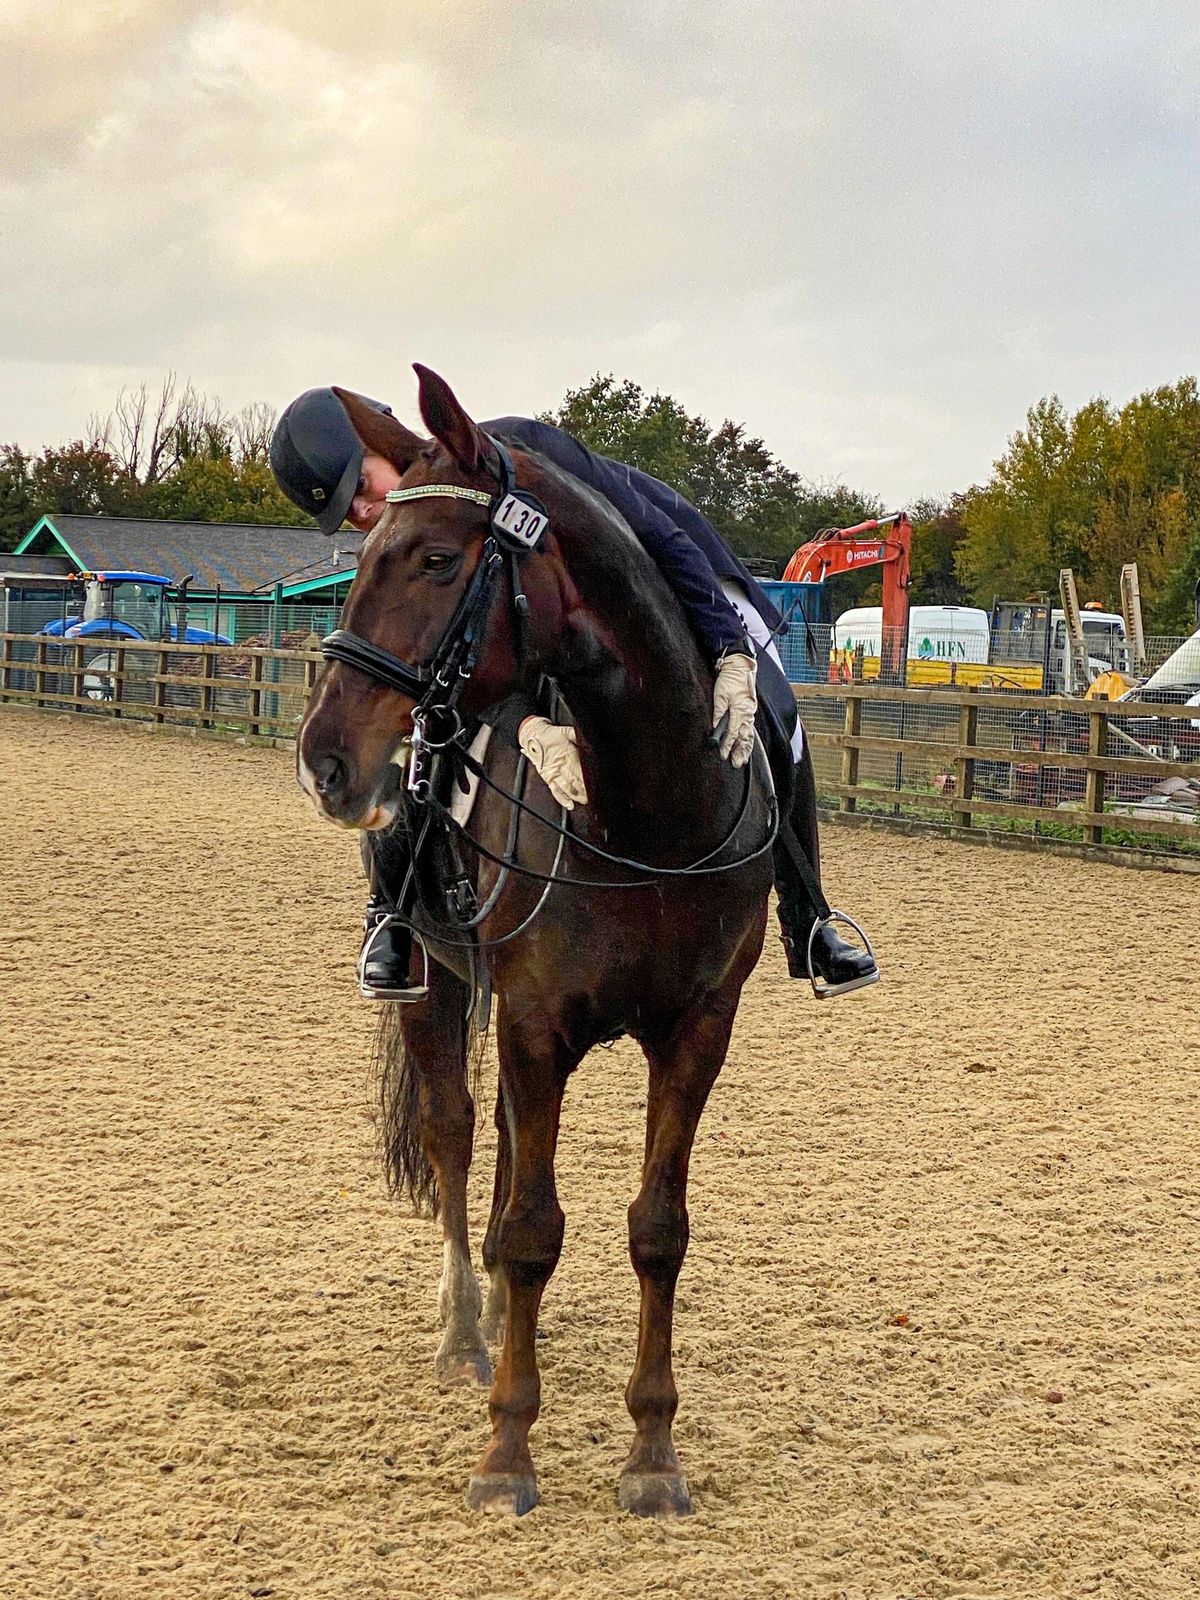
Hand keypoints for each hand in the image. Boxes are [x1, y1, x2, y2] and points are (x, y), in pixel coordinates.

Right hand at [517, 716, 588, 808]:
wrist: (533, 736)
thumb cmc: (550, 735)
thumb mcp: (566, 731)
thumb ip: (578, 735)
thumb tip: (588, 738)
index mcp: (566, 754)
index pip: (580, 769)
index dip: (588, 778)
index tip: (596, 783)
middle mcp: (559, 765)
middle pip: (574, 780)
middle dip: (585, 790)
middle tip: (594, 796)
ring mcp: (553, 773)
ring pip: (566, 788)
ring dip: (576, 796)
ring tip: (586, 800)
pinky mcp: (547, 778)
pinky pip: (555, 791)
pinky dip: (562, 799)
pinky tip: (570, 805)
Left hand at [711, 651, 756, 767]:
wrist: (740, 666)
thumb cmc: (729, 678)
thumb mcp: (720, 695)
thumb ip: (719, 712)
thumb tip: (715, 727)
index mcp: (740, 709)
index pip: (733, 732)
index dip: (728, 745)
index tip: (723, 755)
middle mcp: (748, 712)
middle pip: (745, 736)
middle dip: (740, 751)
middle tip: (736, 764)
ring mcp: (750, 711)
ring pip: (749, 733)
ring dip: (746, 748)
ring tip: (742, 760)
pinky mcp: (750, 709)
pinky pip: (750, 727)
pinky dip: (748, 738)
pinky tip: (746, 745)